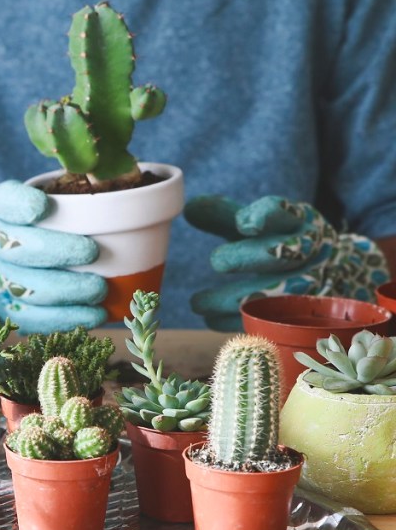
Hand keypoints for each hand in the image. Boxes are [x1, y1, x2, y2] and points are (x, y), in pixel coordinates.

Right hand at [0, 180, 106, 332]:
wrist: (15, 257)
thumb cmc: (50, 225)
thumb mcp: (57, 202)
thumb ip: (82, 200)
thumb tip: (136, 202)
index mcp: (3, 208)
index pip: (5, 202)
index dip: (21, 205)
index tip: (43, 207)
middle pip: (19, 248)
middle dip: (58, 251)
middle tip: (93, 252)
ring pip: (27, 288)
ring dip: (67, 290)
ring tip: (100, 290)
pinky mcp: (7, 308)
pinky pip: (33, 319)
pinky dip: (66, 319)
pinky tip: (95, 315)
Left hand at [184, 194, 389, 331]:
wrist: (339, 273)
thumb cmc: (285, 241)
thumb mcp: (263, 223)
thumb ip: (226, 216)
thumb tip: (190, 208)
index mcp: (297, 222)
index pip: (284, 213)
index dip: (266, 217)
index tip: (244, 223)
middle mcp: (308, 253)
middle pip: (280, 254)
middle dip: (245, 257)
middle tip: (216, 260)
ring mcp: (309, 286)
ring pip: (271, 295)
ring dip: (229, 299)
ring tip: (197, 303)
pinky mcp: (300, 316)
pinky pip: (266, 321)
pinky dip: (234, 321)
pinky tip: (210, 318)